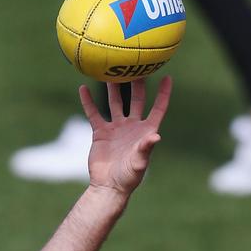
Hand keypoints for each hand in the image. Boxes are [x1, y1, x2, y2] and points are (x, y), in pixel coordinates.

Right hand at [79, 77, 172, 195]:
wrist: (108, 187)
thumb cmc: (128, 178)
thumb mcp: (139, 162)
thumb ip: (146, 149)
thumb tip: (156, 136)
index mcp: (145, 131)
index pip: (157, 108)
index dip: (163, 94)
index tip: (167, 76)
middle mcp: (132, 126)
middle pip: (137, 99)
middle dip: (137, 83)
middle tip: (135, 64)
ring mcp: (116, 128)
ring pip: (115, 102)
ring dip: (113, 87)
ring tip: (109, 69)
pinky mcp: (100, 133)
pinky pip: (93, 113)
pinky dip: (88, 101)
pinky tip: (83, 87)